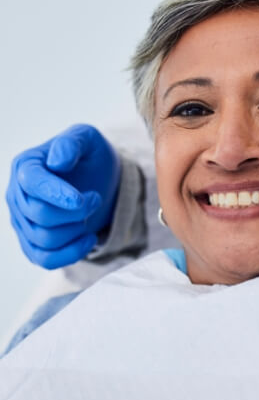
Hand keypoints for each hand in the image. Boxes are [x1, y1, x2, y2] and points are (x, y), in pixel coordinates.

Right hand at [6, 124, 120, 267]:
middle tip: (95, 199)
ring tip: (90, 214)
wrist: (99, 181)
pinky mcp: (33, 243)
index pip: (31, 183)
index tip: (81, 200)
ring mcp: (22, 222)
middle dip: (75, 211)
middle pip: (40, 214)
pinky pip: (45, 260)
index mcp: (25, 165)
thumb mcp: (87, 139)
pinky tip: (90, 238)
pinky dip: (71, 253)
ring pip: (44, 239)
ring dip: (76, 230)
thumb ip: (71, 143)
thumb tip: (57, 161)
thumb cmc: (91, 157)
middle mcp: (17, 195)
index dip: (56, 193)